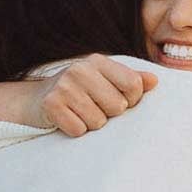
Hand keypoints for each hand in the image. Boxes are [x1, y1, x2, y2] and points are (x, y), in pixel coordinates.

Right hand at [39, 55, 157, 136]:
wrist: (36, 99)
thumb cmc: (79, 91)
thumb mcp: (105, 80)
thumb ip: (131, 80)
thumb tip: (155, 81)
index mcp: (98, 61)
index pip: (133, 84)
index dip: (132, 100)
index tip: (121, 101)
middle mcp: (80, 69)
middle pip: (118, 106)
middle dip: (109, 114)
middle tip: (94, 107)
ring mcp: (64, 86)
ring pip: (98, 122)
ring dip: (91, 124)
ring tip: (80, 113)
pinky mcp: (51, 104)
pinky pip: (79, 130)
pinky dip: (76, 130)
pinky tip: (68, 119)